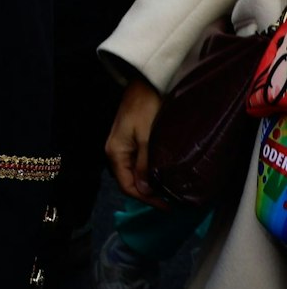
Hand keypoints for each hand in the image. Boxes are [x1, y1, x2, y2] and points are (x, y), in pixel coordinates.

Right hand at [106, 78, 163, 203]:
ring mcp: (122, 145)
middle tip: (172, 200)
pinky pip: (136, 163)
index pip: (127, 186)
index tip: (168, 205)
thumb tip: (145, 190)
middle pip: (129, 181)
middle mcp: (115, 151)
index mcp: (115, 152)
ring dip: (149, 183)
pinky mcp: (130, 139)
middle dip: (148, 193)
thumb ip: (145, 165)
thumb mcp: (148, 138)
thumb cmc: (146, 108)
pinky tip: (161, 173)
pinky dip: (148, 172)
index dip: (147, 199)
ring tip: (169, 189)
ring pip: (133, 172)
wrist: (145, 83)